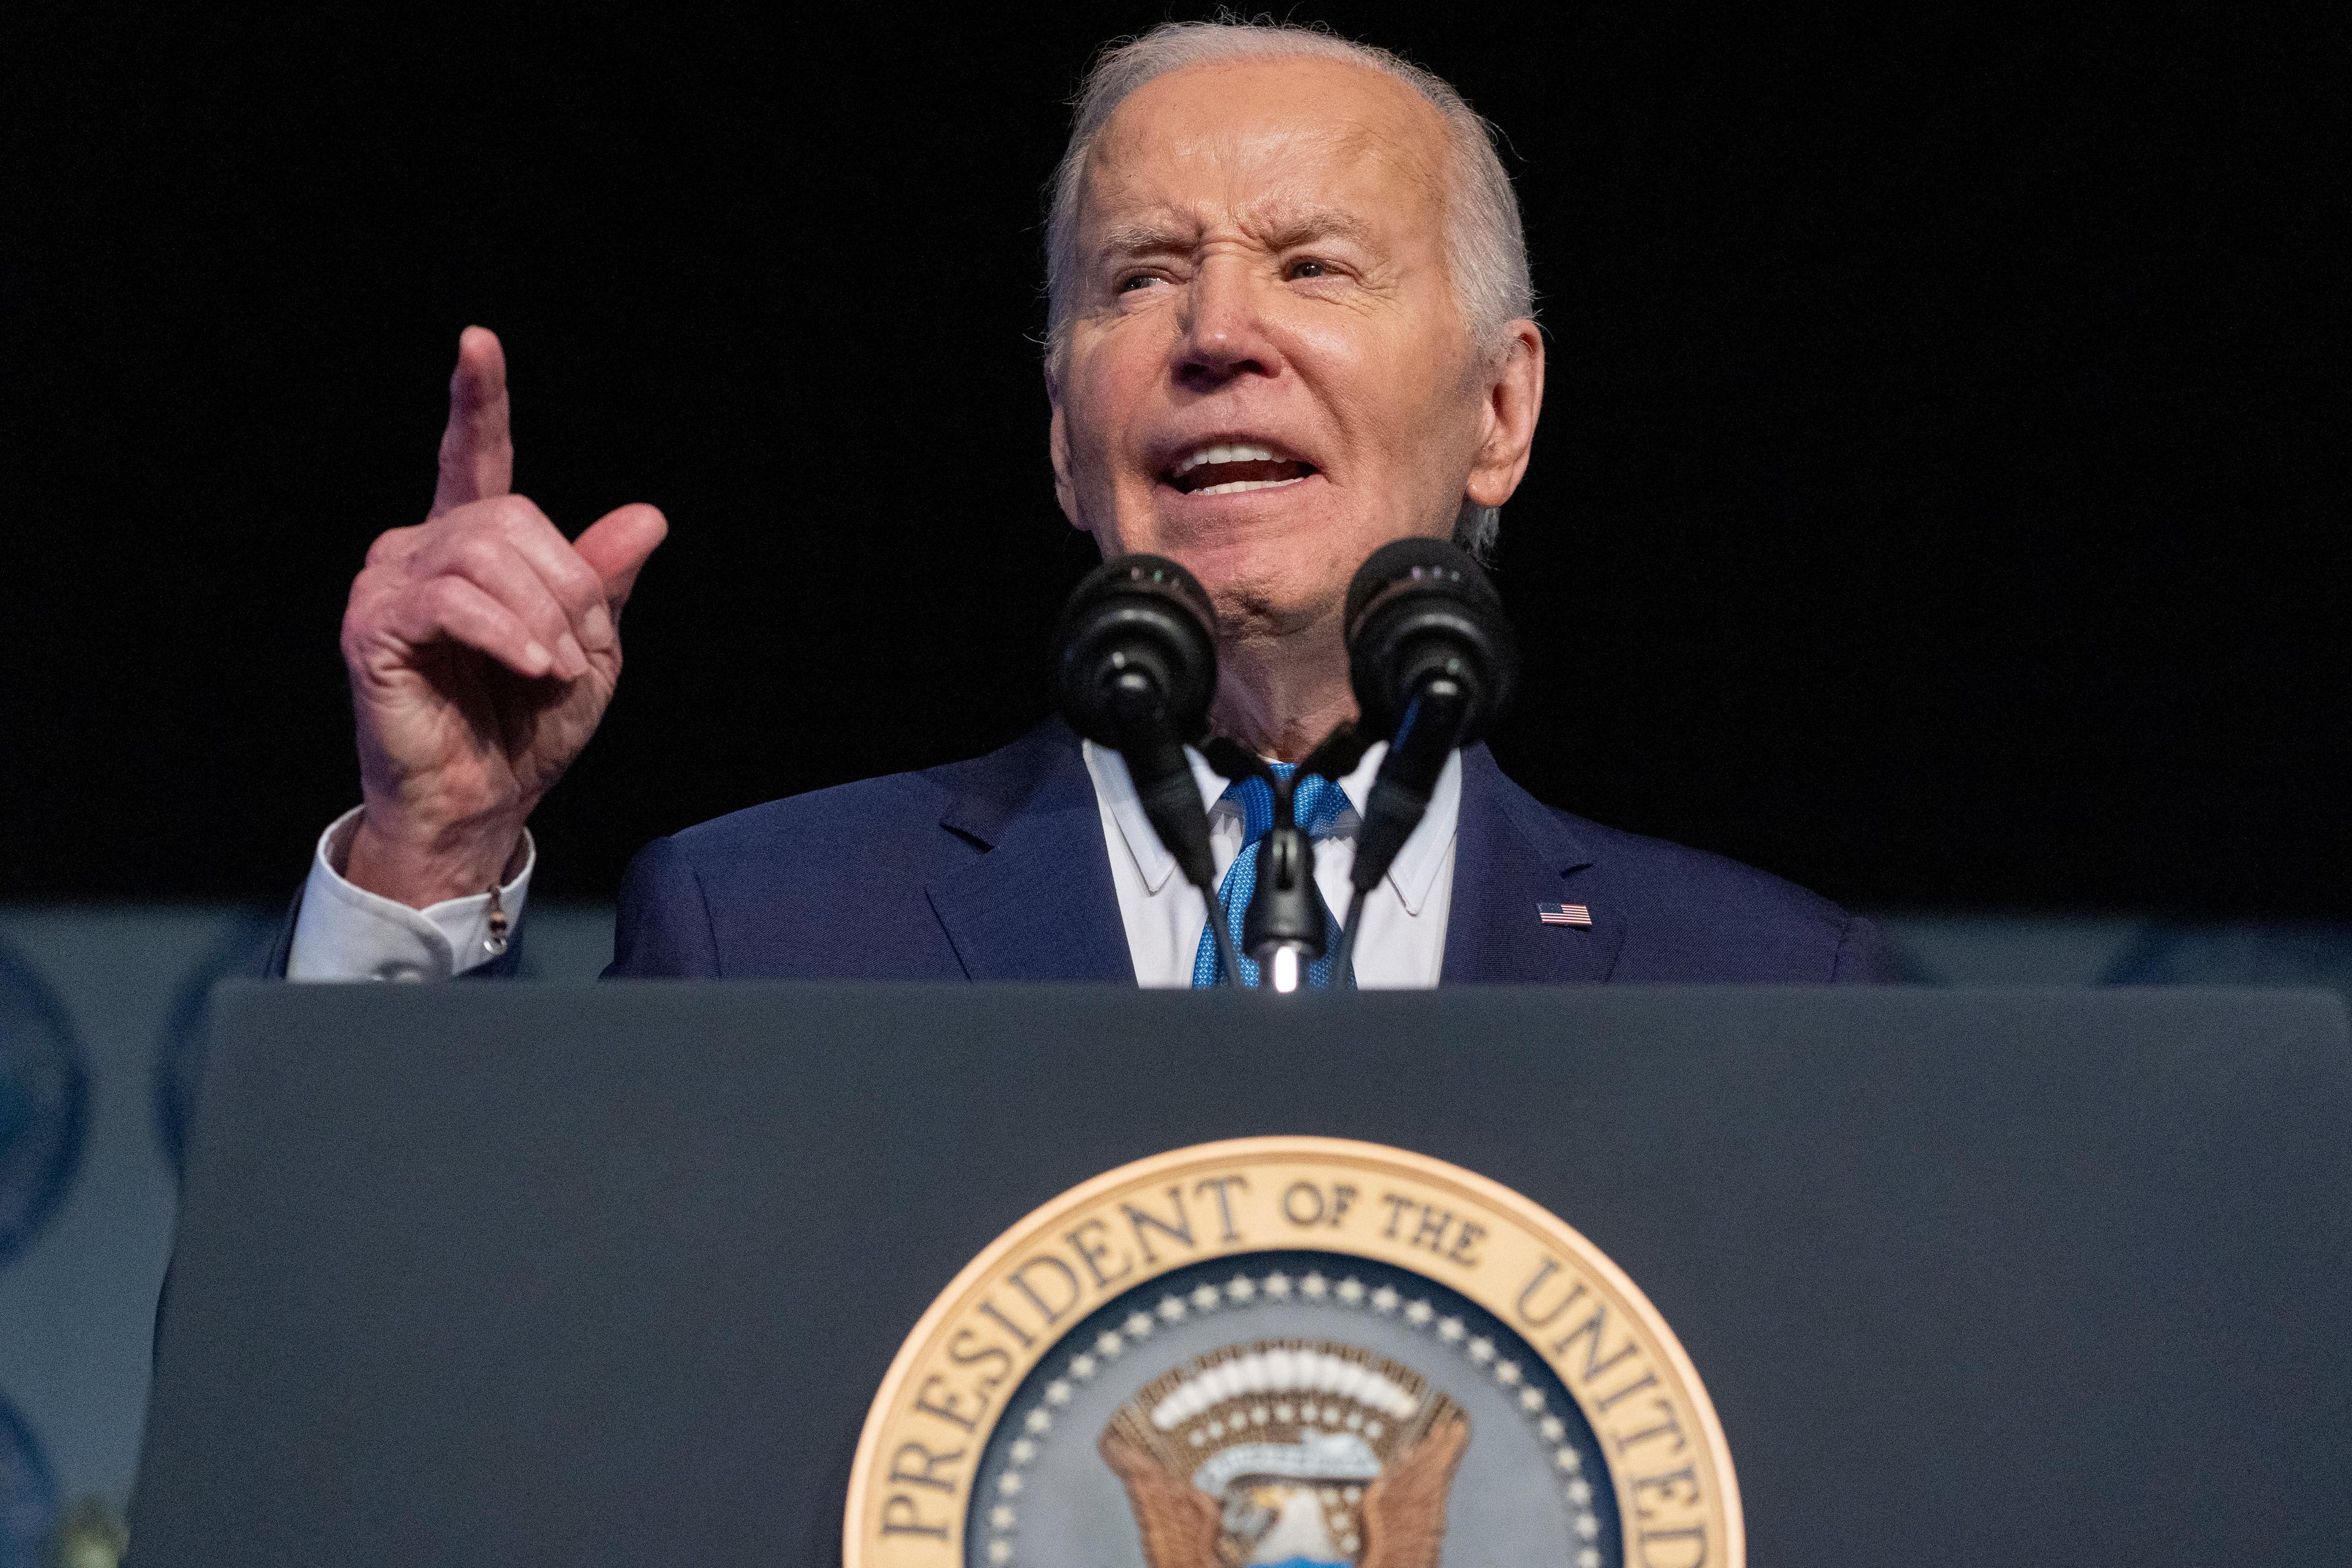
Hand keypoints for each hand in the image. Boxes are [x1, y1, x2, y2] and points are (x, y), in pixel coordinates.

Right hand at [338, 327, 666, 906]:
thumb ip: (606, 584)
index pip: (474, 457)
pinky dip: (507, 631)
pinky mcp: (372, 625)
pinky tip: (533, 666)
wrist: (481, 804)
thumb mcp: (592, 651)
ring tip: (554, 669)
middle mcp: (419, 549)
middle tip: (577, 651)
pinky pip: (451, 598)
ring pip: (482, 551)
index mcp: (472, 548)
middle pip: (508, 514)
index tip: (477, 341)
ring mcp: (386, 582)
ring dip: (541, 614)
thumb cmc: (526, 730)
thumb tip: (645, 516)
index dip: (478, 400)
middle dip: (564, 582)